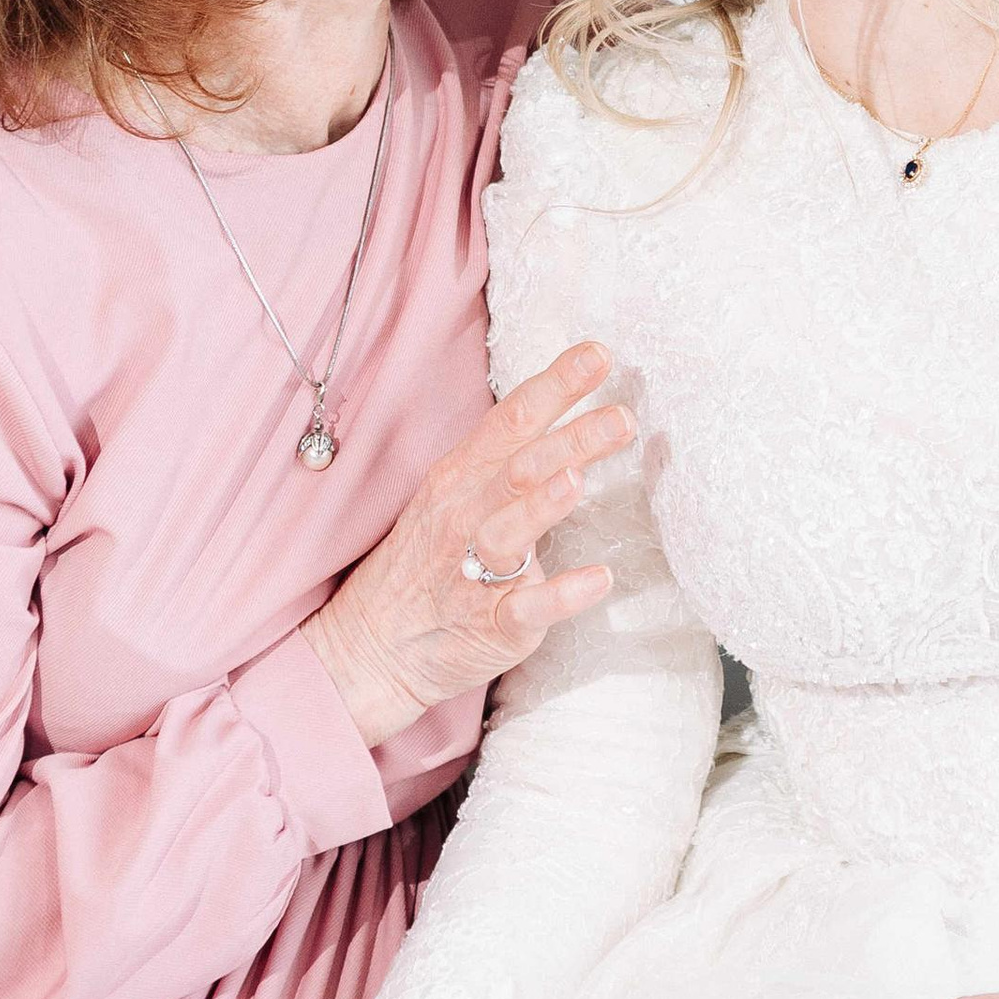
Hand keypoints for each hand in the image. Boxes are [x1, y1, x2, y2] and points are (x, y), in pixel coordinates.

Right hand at [304, 344, 631, 743]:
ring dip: (544, 505)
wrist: (376, 644)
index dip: (556, 385)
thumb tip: (566, 410)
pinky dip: (562, 594)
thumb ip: (507, 457)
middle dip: (570, 440)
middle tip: (622, 416)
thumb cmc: (430, 560)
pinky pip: (526, 607)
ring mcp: (474, 572)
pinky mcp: (492, 624)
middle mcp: (465, 516)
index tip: (599, 354)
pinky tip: (600, 579)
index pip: (512, 419)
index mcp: (462, 476)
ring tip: (576, 480)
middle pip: (520, 467)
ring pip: (509, 531)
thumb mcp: (455, 495)